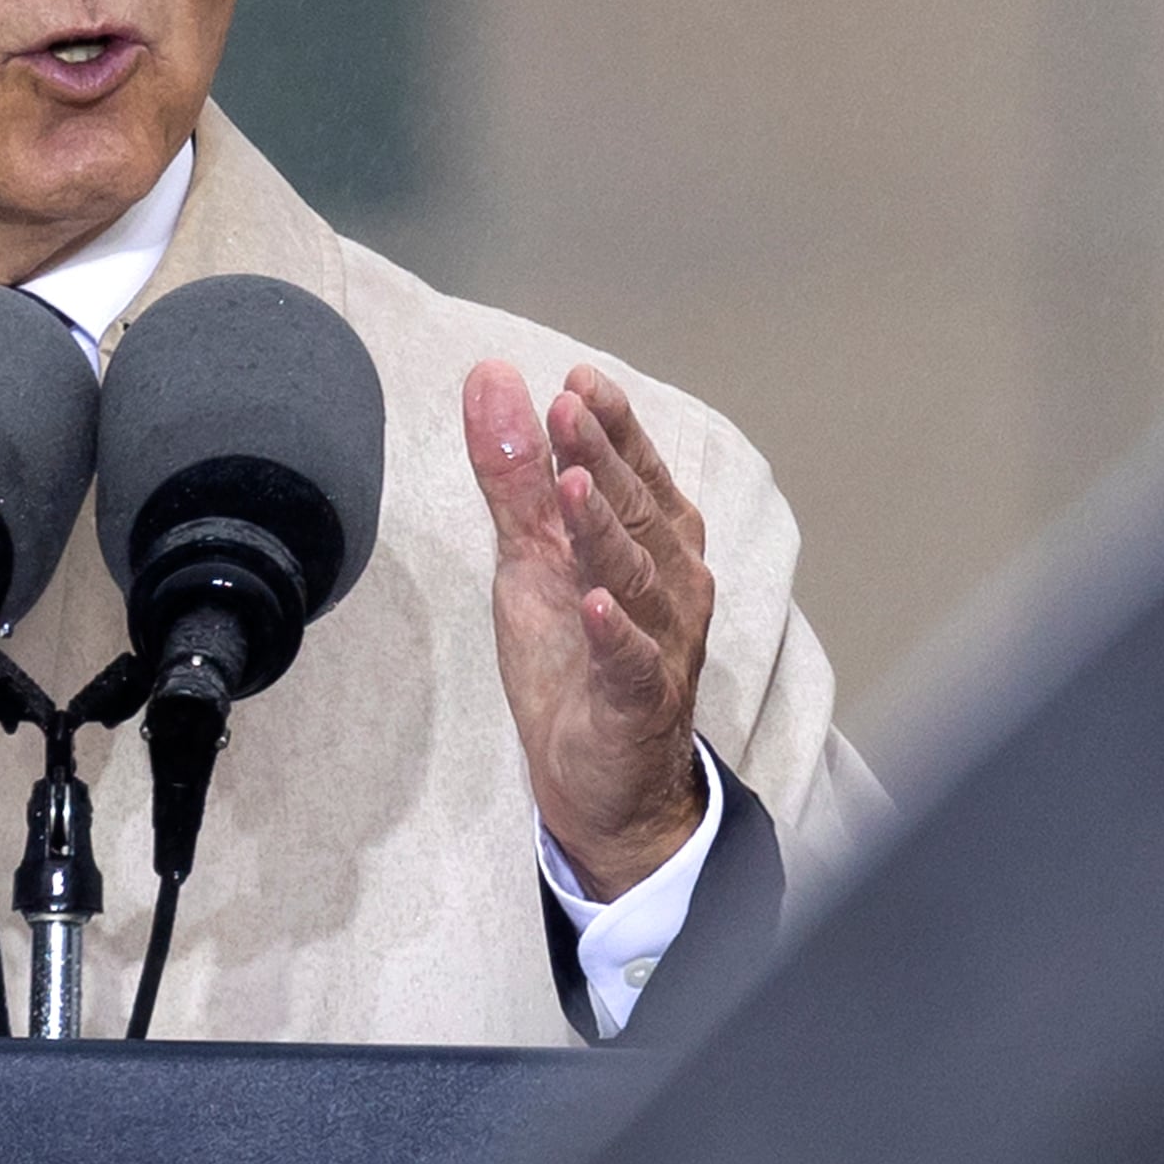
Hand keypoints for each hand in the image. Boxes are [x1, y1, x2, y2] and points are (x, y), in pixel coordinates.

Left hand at [463, 358, 715, 896]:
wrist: (606, 784)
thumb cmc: (576, 657)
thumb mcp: (530, 560)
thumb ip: (514, 475)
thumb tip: (491, 379)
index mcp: (652, 541)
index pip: (636, 470)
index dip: (610, 426)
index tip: (577, 381)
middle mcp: (671, 582)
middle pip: (638, 511)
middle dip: (602, 458)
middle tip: (568, 408)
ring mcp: (661, 641)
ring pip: (635, 577)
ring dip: (604, 530)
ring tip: (572, 487)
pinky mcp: (640, 700)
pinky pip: (631, 661)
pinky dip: (615, 632)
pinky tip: (593, 605)